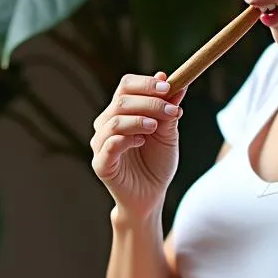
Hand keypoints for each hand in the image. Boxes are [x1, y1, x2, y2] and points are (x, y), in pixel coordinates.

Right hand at [90, 72, 184, 215]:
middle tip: (171, 110)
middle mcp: (107, 124)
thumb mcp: (168, 133)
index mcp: (122, 112)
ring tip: (156, 127)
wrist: (152, 195)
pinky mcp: (101, 163)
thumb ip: (169, 110)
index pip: (127, 86)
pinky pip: (109, 145)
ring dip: (139, 119)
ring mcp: (101, 144)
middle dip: (150, 102)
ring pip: (115, 121)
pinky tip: (142, 142)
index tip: (168, 86)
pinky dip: (126, 139)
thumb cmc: (157, 162)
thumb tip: (176, 82)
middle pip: (122, 100)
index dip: (146, 83)